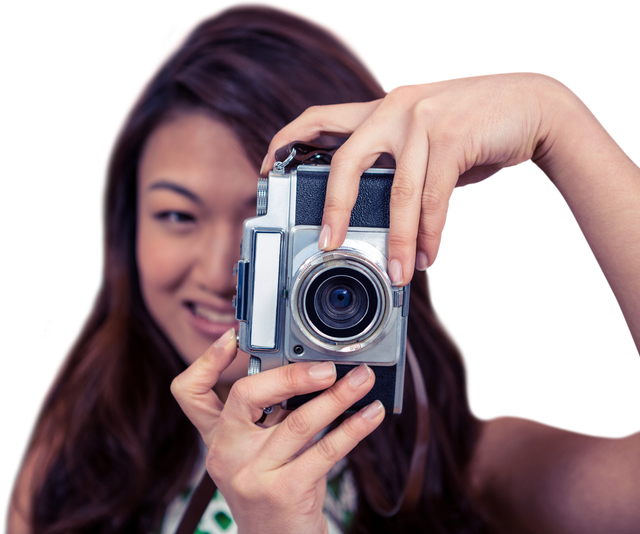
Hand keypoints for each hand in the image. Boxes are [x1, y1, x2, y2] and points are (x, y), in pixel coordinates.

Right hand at [170, 328, 384, 533]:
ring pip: (298, 421)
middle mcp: (226, 453)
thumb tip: (313, 372)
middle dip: (290, 374)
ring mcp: (251, 474)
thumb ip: (270, 416)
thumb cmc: (274, 491)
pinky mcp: (282, 492)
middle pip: (245, 395)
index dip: (207, 360)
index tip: (233, 336)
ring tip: (361, 380)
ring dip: (337, 396)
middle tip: (327, 368)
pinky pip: (325, 449)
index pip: (190, 393)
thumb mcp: (259, 451)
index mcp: (217, 438)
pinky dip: (353, 427)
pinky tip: (370, 414)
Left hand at [262, 69, 561, 280]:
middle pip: (345, 161)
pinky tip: (431, 255)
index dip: (287, 141)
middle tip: (329, 245)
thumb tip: (378, 216)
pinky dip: (431, 233)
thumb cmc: (475, 129)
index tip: (269, 169)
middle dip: (334, 208)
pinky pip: (433, 197)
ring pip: (397, 193)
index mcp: (381, 109)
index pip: (320, 117)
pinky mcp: (452, 135)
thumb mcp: (427, 141)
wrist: (534, 108)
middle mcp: (394, 107)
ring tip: (400, 272)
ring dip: (399, 240)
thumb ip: (397, 167)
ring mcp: (422, 119)